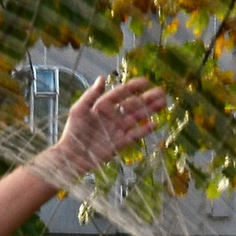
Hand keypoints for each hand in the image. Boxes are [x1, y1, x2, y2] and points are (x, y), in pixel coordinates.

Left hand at [38, 74, 166, 185]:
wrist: (71, 156)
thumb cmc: (73, 132)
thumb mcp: (79, 109)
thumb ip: (91, 95)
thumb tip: (102, 78)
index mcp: (103, 106)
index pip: (121, 93)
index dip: (134, 87)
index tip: (147, 82)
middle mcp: (113, 116)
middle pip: (133, 104)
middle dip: (147, 98)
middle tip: (162, 92)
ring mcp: (118, 129)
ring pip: (137, 117)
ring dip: (150, 110)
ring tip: (163, 103)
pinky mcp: (120, 143)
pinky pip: (135, 135)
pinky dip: (144, 130)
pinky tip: (155, 124)